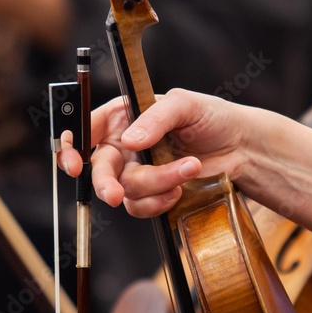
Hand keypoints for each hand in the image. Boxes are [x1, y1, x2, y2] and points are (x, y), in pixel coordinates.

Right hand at [59, 89, 252, 217]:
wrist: (239, 148)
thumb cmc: (212, 117)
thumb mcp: (185, 105)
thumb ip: (155, 118)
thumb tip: (131, 140)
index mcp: (122, 116)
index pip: (85, 130)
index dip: (71, 147)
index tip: (73, 162)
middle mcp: (124, 145)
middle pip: (98, 169)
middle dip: (104, 184)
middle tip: (112, 195)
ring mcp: (136, 172)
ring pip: (126, 190)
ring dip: (155, 184)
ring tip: (187, 168)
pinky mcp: (152, 194)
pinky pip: (141, 207)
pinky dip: (160, 201)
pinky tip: (180, 189)